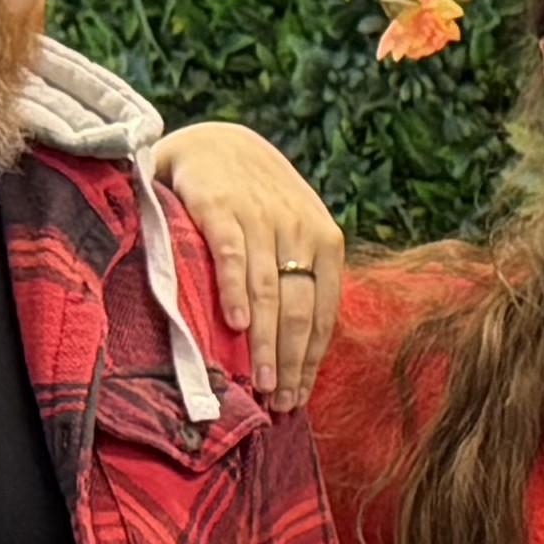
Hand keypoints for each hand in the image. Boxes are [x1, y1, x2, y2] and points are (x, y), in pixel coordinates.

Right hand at [151, 122, 348, 406]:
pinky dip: (235, 290)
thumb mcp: (292, 232)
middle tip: (279, 403)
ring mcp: (261, 218)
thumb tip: (299, 346)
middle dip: (290, 361)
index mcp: (326, 241)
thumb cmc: (257, 199)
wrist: (216, 140)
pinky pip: (232, 256)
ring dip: (265, 342)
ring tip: (260, 382)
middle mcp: (299, 229)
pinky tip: (236, 326)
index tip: (298, 398)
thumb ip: (298, 275)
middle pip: (300, 309)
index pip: (324, 311)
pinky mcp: (220, 206)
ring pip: (269, 291)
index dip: (310, 358)